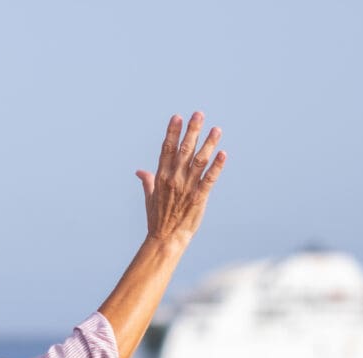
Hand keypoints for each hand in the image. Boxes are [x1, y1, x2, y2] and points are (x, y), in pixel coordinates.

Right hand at [136, 112, 225, 244]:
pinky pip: (209, 179)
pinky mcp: (199, 198)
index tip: (178, 117)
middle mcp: (174, 179)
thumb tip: (139, 171)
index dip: (173, 132)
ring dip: (208, 144)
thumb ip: (147, 181)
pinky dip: (217, 166)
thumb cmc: (157, 219)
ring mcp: (187, 188)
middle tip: (199, 114)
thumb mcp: (150, 198)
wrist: (166, 238)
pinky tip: (223, 154)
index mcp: (161, 177)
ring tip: (216, 129)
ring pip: (199, 161)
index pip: (167, 149)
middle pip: (184, 150)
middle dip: (192, 131)